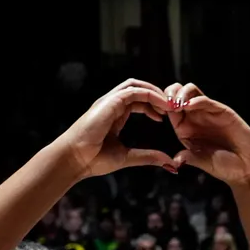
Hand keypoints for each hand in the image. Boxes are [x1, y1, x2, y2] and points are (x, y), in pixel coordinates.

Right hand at [56, 79, 177, 178]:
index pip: (138, 101)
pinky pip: (134, 91)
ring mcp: (109, 102)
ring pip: (136, 86)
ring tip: (170, 105)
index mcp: (114, 115)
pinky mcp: (109, 102)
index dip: (154, 106)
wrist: (75, 159)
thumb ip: (148, 157)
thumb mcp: (128, 157)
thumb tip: (170, 163)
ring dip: (156, 93)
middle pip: (138, 89)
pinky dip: (150, 95)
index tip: (166, 117)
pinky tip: (162, 107)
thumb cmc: (94, 159)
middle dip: (157, 95)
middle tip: (173, 108)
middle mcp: (111, 105)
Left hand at [164, 83, 249, 184]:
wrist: (247, 169)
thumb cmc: (224, 167)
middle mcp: (195, 118)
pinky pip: (206, 100)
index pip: (169, 109)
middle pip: (177, 94)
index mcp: (185, 129)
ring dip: (181, 93)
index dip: (162, 105)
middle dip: (169, 94)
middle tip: (168, 103)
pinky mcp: (222, 111)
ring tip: (178, 104)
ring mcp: (209, 113)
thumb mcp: (202, 162)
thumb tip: (175, 162)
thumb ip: (189, 158)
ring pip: (191, 91)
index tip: (159, 110)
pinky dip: (196, 100)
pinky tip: (189, 106)